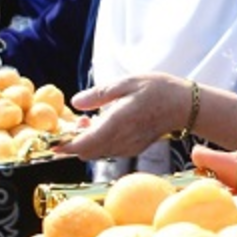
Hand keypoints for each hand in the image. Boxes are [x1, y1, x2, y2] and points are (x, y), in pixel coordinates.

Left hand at [58, 73, 187, 159]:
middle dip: (74, 142)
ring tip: (91, 120)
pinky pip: (109, 151)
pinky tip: (106, 125)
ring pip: (97, 153)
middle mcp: (121, 141)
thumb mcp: (127, 83)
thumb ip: (99, 94)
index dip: (63, 145)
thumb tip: (76, 103)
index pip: (82, 145)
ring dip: (87, 142)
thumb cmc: (157, 89)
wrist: (185, 105)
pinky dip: (100, 142)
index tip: (50, 142)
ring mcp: (128, 148)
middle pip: (86, 152)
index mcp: (116, 124)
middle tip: (77, 121)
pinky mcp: (134, 149)